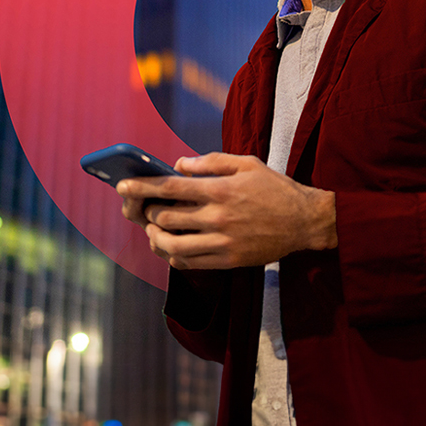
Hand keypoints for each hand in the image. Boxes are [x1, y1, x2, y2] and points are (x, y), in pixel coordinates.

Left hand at [117, 152, 336, 269]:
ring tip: (154, 231)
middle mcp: (219, 217)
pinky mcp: (229, 260)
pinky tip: (172, 247)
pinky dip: (174, 256)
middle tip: (146, 209)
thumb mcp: (247, 164)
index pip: (171, 187)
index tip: (122, 185)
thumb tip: (179, 164)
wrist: (304, 221)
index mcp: (221, 189)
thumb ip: (211, 162)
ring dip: (156, 238)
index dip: (142, 186)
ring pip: (173, 245)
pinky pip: (190, 263)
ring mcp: (223, 242)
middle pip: (166, 218)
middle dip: (148, 213)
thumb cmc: (274, 188)